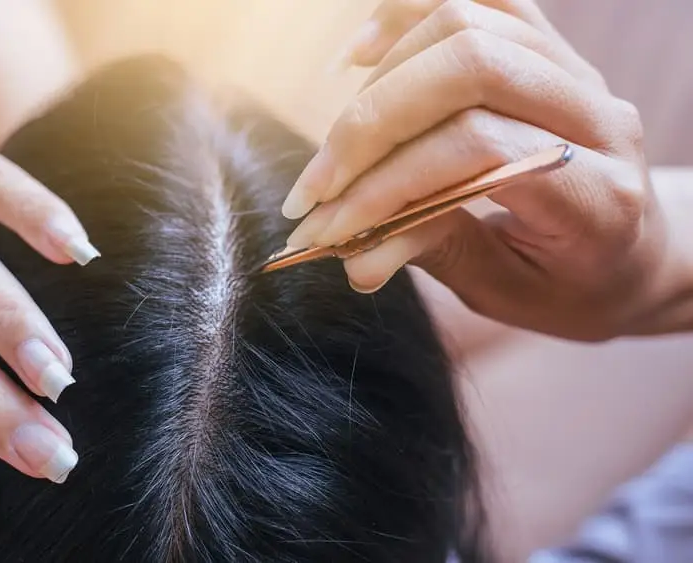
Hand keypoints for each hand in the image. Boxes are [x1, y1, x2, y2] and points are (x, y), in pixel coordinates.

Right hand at [282, 0, 668, 340]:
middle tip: (318, 183)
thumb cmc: (568, 284)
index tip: (328, 226)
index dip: (389, 183)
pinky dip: (405, 17)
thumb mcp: (504, 290)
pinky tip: (360, 56)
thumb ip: (433, 255)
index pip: (481, 151)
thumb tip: (352, 255)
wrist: (631, 252)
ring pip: (466, 22)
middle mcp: (599, 117)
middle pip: (471, 67)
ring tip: (338, 140)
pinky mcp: (549, 49)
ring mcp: (576, 72)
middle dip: (373, 121)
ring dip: (381, 77)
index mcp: (600, 195)